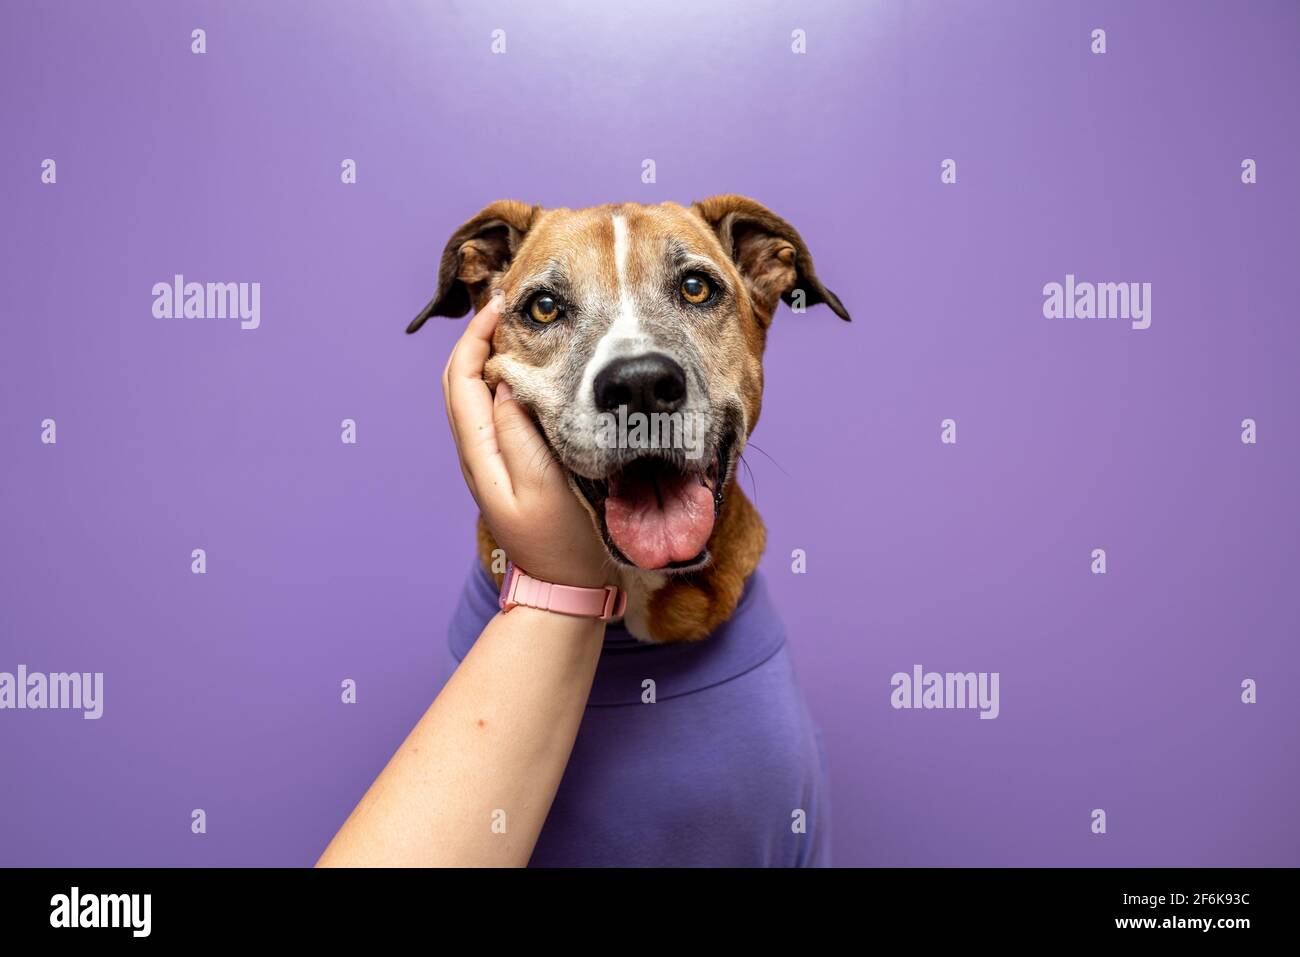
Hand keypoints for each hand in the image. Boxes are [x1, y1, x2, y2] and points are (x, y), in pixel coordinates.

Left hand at [441, 295, 609, 588]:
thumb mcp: (545, 487)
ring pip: (475, 395)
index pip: (462, 379)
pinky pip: (495, 411)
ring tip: (520, 329)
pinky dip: (505, 380)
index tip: (504, 306)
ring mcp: (492, 461)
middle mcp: (478, 454)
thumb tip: (507, 384)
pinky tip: (532, 373)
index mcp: (481, 453)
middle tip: (509, 307)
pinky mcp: (510, 467)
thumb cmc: (563, 543)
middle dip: (477, 338)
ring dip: (489, 356)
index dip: (475, 337)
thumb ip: (521, 434)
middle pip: (460, 382)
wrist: (564, 590)